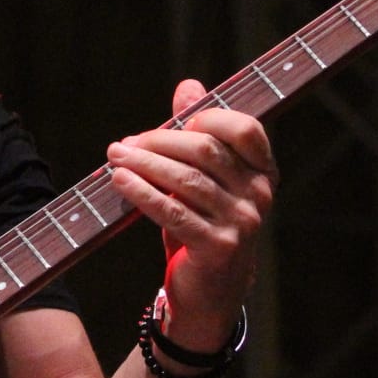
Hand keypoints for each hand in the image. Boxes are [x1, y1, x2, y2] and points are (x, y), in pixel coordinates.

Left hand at [105, 79, 277, 351]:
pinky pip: (174, 212)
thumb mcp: (203, 179)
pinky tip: (120, 181)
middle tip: (123, 144)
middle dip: (158, 141)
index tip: (175, 122)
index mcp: (262, 172)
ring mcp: (243, 223)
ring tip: (114, 157)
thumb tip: (188, 85)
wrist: (211, 291)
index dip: (209, 117)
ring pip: (186, 180)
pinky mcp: (218, 247)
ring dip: (144, 164)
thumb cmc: (204, 224)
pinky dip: (143, 193)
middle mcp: (259, 195)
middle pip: (205, 151)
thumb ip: (196, 133)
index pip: (246, 129)